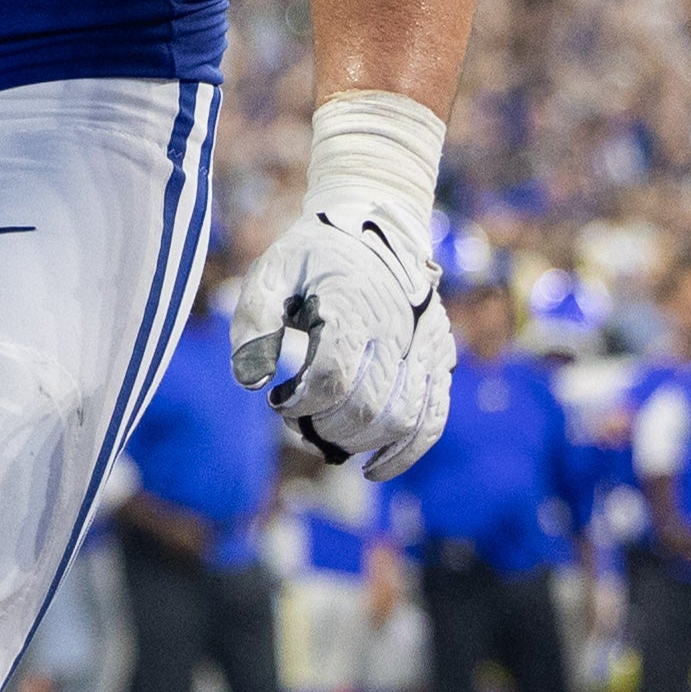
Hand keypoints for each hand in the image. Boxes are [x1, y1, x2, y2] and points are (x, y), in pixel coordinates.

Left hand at [241, 205, 454, 473]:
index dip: (302, 403)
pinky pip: (433, 419)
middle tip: (297, 421)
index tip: (279, 400)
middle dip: (325, 427)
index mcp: (355, 304)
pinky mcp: (439, 359)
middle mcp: (398, 326)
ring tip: (324, 435)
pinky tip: (372, 469)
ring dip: (357, 442)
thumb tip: (251, 381)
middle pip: (368, 405)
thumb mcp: (270, 272)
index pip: (334, 376)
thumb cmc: (311, 254)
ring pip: (402, 419)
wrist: (373, 221)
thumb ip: (253, 321)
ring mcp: (425, 345)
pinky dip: (406, 452)